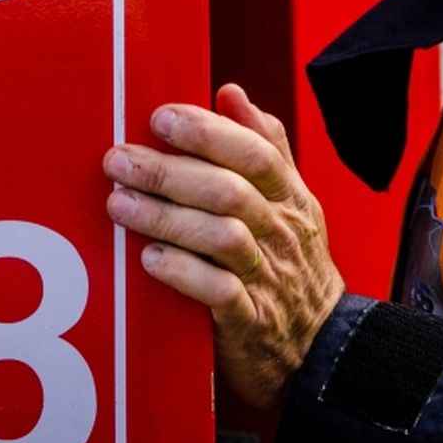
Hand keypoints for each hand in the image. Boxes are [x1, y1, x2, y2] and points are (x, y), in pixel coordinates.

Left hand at [103, 83, 344, 409]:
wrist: (323, 349)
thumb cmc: (296, 266)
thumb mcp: (293, 199)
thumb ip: (265, 144)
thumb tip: (230, 93)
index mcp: (290, 197)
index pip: (255, 152)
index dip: (208, 132)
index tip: (161, 117)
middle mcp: (281, 231)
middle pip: (229, 190)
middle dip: (169, 171)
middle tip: (119, 159)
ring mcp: (267, 276)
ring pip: (220, 236)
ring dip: (165, 217)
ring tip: (120, 203)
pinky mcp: (249, 320)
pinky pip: (219, 293)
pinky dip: (183, 272)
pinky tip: (149, 259)